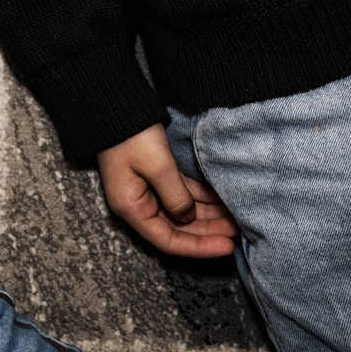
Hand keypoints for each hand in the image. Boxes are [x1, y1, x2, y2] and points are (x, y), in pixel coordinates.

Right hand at [96, 124, 237, 257]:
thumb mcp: (158, 167)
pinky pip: (181, 193)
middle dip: (207, 232)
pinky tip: (220, 199)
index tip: (226, 246)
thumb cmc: (132, 136)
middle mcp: (138, 203)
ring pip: (181, 211)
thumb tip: (189, 217)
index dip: (199, 247)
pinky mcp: (154, 174)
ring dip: (206, 215)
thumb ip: (178, 197)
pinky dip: (199, 197)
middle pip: (177, 228)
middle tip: (235, 232)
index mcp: (132, 207)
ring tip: (233, 217)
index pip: (168, 240)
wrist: (115, 103)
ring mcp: (146, 189)